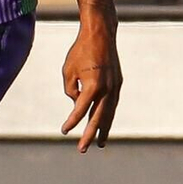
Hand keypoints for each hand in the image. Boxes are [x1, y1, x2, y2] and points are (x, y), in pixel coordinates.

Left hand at [60, 24, 121, 152]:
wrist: (100, 34)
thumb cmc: (80, 51)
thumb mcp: (68, 71)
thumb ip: (71, 90)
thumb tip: (78, 103)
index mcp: (93, 86)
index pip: (80, 110)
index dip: (72, 122)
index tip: (64, 131)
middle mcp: (107, 89)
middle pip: (98, 118)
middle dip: (90, 134)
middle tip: (82, 149)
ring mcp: (115, 86)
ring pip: (109, 113)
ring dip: (104, 129)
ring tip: (100, 143)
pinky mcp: (118, 83)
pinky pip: (112, 103)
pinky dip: (108, 115)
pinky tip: (105, 123)